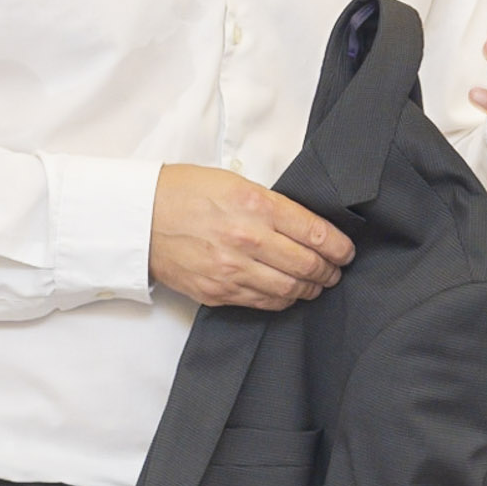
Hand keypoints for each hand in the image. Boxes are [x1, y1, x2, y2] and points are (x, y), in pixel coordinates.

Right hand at [150, 164, 354, 309]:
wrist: (140, 217)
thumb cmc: (185, 192)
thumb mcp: (235, 183)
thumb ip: (272, 205)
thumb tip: (306, 226)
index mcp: (257, 205)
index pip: (315, 233)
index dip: (339, 247)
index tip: (347, 251)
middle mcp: (249, 240)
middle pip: (308, 265)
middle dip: (329, 271)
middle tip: (336, 271)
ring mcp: (233, 270)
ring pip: (289, 289)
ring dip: (310, 289)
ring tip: (317, 284)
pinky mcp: (218, 292)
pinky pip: (262, 302)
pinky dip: (282, 300)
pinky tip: (288, 293)